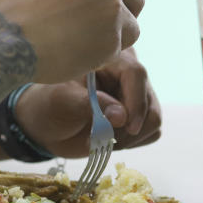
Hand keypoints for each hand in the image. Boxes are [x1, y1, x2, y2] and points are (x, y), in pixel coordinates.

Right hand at [0, 0, 143, 83]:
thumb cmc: (17, 11)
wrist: (8, 40)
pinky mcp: (113, 38)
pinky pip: (122, 48)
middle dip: (124, 12)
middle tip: (104, 29)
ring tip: (88, 45)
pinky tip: (82, 55)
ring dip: (117, 36)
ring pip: (133, 25)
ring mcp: (111, 7)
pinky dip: (106, 54)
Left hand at [12, 49, 161, 157]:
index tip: (128, 126)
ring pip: (153, 120)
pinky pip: (151, 133)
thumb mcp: (63, 101)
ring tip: (99, 140)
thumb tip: (121, 116)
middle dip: (127, 127)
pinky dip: (132, 143)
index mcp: (110, 59)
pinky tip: (109, 140)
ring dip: (129, 138)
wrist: (48, 125)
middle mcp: (128, 76)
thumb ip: (91, 105)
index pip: (135, 74)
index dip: (135, 101)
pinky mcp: (140, 117)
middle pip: (148, 101)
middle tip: (99, 139)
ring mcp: (137, 97)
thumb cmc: (51, 105)